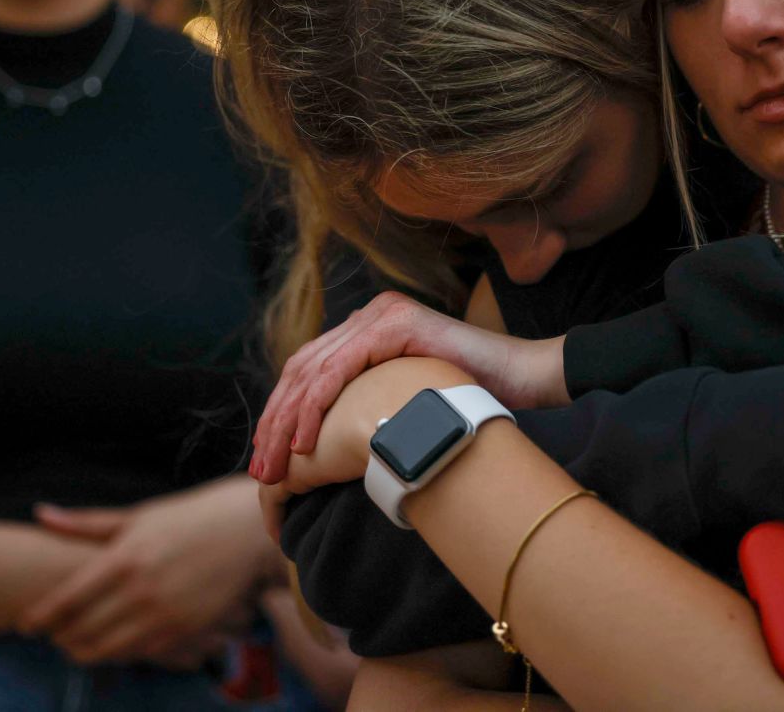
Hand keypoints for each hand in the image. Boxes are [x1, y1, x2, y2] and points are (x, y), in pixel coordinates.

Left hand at [19, 479, 276, 664]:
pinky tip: (113, 644)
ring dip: (84, 651)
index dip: (39, 617)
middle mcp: (141, 589)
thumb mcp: (138, 516)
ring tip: (75, 644)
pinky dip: (119, 653)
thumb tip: (41, 514)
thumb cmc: (188, 518)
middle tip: (51, 635)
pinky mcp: (185, 630)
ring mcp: (164, 613)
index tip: (25, 625)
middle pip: (81, 630)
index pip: (66, 599)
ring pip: (108, 649)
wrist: (246, 531)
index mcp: (124, 557)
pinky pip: (139, 653)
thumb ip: (86, 523)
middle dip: (59, 638)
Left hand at [250, 291, 564, 483]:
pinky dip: (316, 407)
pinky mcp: (395, 324)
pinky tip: (305, 442)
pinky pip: (340, 368)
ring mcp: (381, 314)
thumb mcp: (405, 403)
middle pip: (301, 368)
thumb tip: (327, 444)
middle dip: (275, 422)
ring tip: (275, 465)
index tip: (268, 460)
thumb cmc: (472, 402)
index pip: (309, 369)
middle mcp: (370, 314)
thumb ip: (370, 404)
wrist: (523, 380)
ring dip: (287, 422)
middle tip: (260, 469)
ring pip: (313, 370)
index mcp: (368, 328)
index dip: (281, 414)